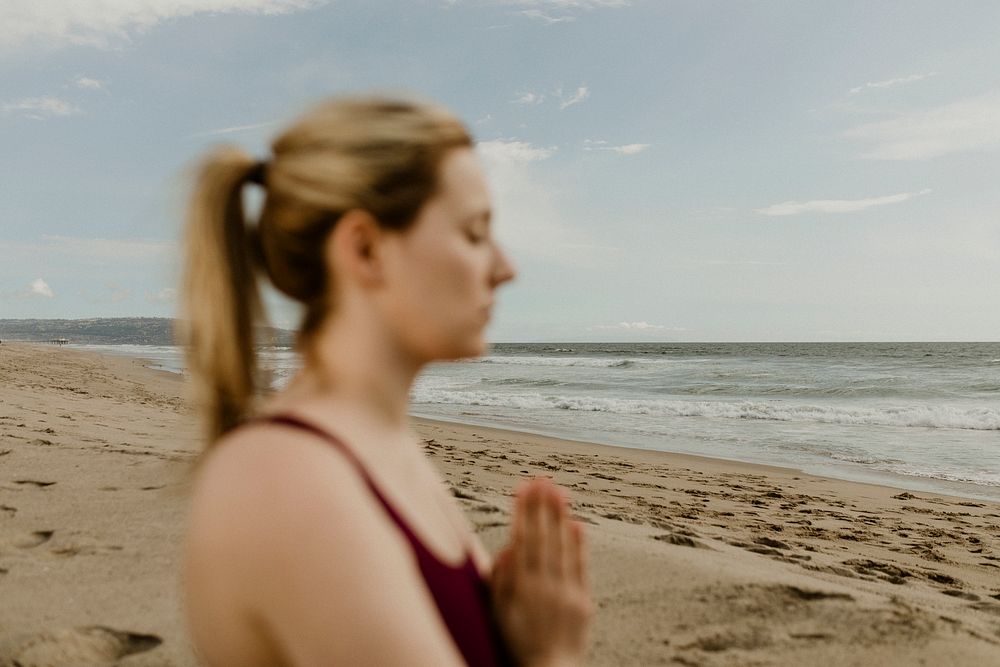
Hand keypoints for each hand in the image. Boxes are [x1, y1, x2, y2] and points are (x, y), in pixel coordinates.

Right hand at [490, 477, 591, 666]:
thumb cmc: (514, 643)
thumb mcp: (497, 613)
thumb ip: (501, 579)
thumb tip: (510, 547)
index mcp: (520, 587)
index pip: (524, 539)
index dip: (524, 511)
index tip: (524, 487)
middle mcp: (545, 586)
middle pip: (544, 537)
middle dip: (542, 505)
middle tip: (543, 478)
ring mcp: (566, 594)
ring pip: (563, 547)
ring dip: (560, 516)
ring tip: (558, 490)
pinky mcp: (583, 603)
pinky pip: (580, 567)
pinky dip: (578, 544)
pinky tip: (576, 523)